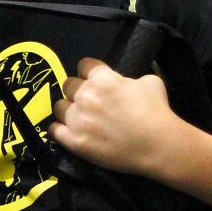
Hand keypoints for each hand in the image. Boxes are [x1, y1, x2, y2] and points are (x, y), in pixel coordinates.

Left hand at [50, 56, 174, 177]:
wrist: (156, 145)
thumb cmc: (156, 111)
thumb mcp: (150, 82)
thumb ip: (129, 79)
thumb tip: (124, 83)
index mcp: (102, 79)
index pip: (84, 65)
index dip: (89, 71)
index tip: (92, 79)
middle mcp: (85, 96)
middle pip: (68, 85)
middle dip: (77, 90)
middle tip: (89, 101)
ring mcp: (77, 119)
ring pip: (59, 107)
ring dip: (68, 110)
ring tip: (78, 117)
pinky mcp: (74, 141)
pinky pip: (54, 130)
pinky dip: (59, 130)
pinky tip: (66, 131)